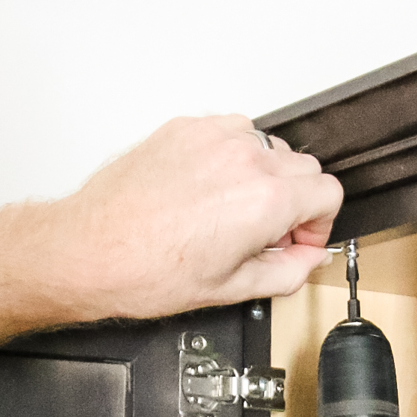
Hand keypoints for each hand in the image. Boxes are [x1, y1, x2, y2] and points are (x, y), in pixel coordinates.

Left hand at [0, 116, 343, 374]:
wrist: (87, 250)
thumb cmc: (144, 271)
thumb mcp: (230, 288)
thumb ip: (286, 271)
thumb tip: (307, 259)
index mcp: (265, 199)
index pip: (328, 192)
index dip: (318, 223)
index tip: (298, 239)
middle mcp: (244, 158)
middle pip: (304, 167)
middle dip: (295, 201)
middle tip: (266, 233)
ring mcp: (212, 138)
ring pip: (267, 146)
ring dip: (263, 176)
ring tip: (232, 211)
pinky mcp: (184, 129)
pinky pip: (228, 134)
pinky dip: (228, 158)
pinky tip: (205, 191)